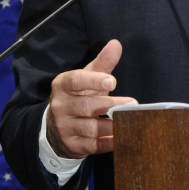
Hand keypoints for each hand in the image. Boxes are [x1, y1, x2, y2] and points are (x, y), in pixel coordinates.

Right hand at [46, 39, 137, 158]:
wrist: (56, 128)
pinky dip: (109, 142)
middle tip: (132, 104)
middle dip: (110, 105)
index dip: (93, 80)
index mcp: (62, 85)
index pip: (76, 81)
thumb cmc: (78, 95)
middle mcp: (60, 106)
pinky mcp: (72, 146)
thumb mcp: (86, 78)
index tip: (112, 81)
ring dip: (112, 125)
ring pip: (91, 128)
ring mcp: (64, 128)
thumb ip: (102, 63)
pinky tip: (123, 136)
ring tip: (131, 121)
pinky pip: (93, 146)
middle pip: (86, 106)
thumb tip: (116, 44)